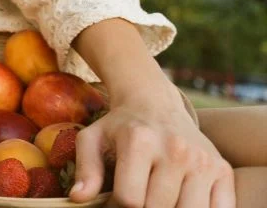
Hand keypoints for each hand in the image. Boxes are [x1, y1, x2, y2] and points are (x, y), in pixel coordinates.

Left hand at [71, 87, 235, 207]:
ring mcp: (203, 161)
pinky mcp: (223, 171)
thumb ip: (86, 169)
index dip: (117, 207)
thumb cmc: (120, 127)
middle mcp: (176, 149)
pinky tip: (180, 199)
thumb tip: (78, 198)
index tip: (115, 199)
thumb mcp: (92, 139)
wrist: (155, 104)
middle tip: (137, 197)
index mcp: (139, 141)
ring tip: (157, 197)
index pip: (130, 199)